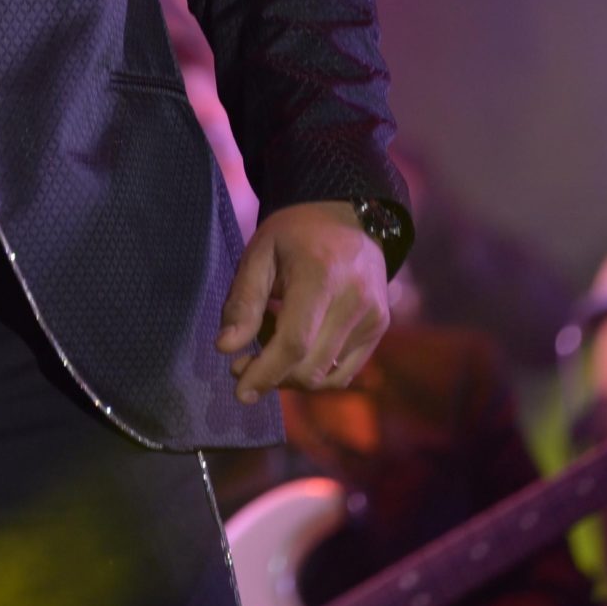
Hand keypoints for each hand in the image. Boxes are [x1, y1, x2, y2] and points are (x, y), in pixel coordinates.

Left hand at [214, 201, 389, 403]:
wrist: (348, 215)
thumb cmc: (295, 233)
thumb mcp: (260, 254)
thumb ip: (243, 301)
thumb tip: (226, 348)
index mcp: (321, 277)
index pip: (295, 342)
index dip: (265, 372)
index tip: (240, 390)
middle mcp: (355, 301)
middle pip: (311, 366)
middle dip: (273, 377)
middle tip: (242, 365)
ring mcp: (374, 317)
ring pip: (328, 375)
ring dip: (291, 376)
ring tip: (269, 345)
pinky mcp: (380, 328)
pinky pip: (345, 372)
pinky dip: (315, 373)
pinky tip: (296, 350)